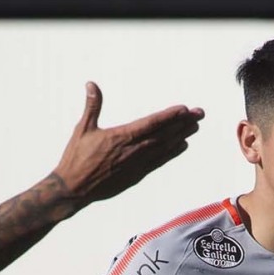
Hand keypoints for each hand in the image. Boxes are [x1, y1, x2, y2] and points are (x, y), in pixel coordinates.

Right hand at [52, 83, 202, 207]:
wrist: (74, 190)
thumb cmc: (76, 158)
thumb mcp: (83, 129)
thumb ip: (92, 106)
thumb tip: (91, 84)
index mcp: (120, 137)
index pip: (151, 123)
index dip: (170, 116)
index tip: (185, 109)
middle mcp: (132, 151)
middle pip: (163, 134)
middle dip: (183, 123)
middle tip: (199, 113)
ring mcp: (135, 165)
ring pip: (164, 148)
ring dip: (181, 136)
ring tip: (195, 126)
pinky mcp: (135, 176)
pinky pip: (158, 162)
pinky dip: (171, 154)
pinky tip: (182, 146)